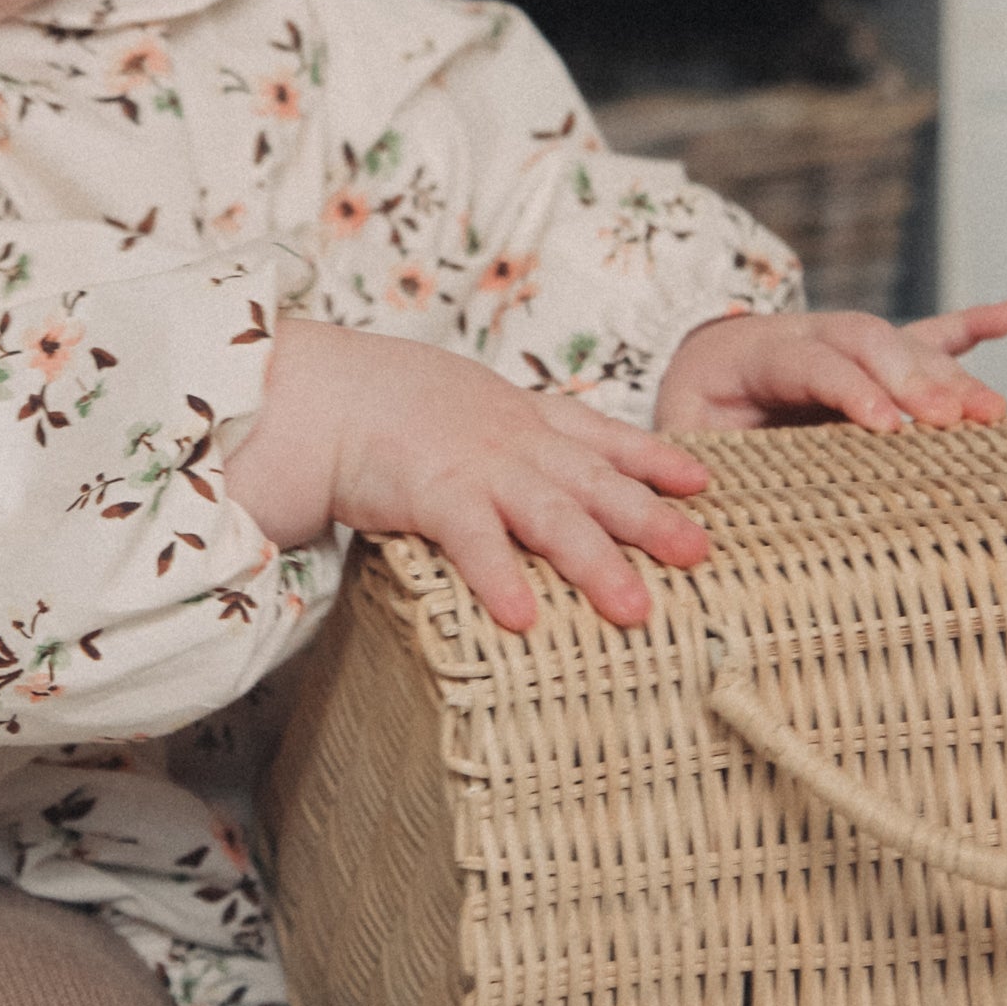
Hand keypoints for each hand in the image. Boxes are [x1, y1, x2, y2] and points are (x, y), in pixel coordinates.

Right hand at [224, 314, 712, 635]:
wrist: (306, 387)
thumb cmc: (363, 401)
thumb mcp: (444, 403)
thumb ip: (479, 436)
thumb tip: (501, 476)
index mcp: (511, 414)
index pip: (596, 434)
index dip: (651, 457)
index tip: (700, 481)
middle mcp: (506, 438)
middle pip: (594, 480)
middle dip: (650, 517)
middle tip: (700, 553)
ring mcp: (473, 462)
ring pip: (552, 514)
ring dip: (596, 561)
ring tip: (635, 609)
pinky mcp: (427, 489)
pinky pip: (473, 539)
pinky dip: (500, 576)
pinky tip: (525, 618)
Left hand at [656, 301, 1006, 434]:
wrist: (691, 370)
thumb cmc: (688, 415)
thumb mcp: (676, 435)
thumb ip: (691, 459)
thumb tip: (705, 502)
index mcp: (751, 355)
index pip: (809, 362)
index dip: (850, 389)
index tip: (888, 425)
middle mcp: (804, 334)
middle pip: (865, 341)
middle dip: (912, 379)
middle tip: (951, 420)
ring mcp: (843, 341)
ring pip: (901, 343)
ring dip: (949, 375)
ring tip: (990, 411)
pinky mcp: (872, 356)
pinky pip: (922, 335)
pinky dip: (965, 328)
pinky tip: (1006, 315)